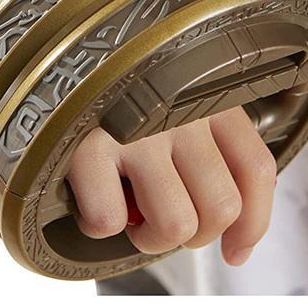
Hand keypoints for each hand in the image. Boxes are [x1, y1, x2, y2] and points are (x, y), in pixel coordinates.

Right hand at [67, 108, 276, 265]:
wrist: (51, 56)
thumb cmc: (118, 90)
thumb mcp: (175, 102)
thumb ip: (212, 148)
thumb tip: (238, 236)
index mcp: (207, 95)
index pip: (256, 169)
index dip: (253, 224)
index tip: (234, 251)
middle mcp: (178, 108)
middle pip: (221, 208)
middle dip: (193, 235)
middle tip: (162, 220)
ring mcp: (135, 127)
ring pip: (175, 224)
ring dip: (149, 239)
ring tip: (128, 212)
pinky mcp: (87, 144)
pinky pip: (109, 220)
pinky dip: (97, 224)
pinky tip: (90, 196)